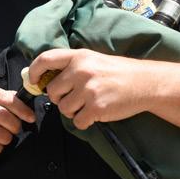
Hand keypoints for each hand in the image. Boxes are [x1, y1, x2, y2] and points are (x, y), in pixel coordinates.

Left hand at [28, 48, 149, 128]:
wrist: (146, 83)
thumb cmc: (119, 72)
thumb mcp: (93, 60)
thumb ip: (71, 67)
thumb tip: (46, 79)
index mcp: (79, 56)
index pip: (46, 60)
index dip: (34, 72)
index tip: (33, 81)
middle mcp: (81, 71)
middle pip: (52, 91)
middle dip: (59, 98)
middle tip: (74, 98)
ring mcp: (88, 90)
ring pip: (63, 108)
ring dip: (73, 111)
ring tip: (88, 105)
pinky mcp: (96, 107)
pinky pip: (77, 121)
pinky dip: (84, 122)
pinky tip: (95, 113)